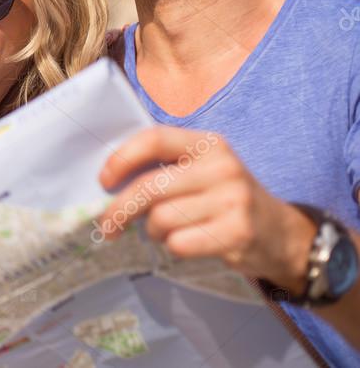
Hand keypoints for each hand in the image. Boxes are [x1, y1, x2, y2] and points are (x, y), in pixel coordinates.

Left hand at [97, 126, 314, 292]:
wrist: (282, 235)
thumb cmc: (226, 200)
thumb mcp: (203, 170)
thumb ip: (164, 168)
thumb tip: (108, 182)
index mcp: (208, 144)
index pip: (153, 139)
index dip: (121, 159)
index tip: (103, 181)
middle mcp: (221, 167)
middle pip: (150, 187)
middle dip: (120, 209)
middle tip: (107, 227)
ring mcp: (232, 199)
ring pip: (162, 219)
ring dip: (153, 232)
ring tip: (165, 232)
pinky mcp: (237, 232)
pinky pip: (180, 243)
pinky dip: (173, 247)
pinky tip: (186, 243)